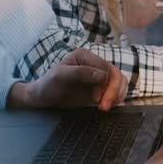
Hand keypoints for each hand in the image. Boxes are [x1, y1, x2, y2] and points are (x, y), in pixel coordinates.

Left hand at [9, 49, 127, 109]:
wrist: (43, 98)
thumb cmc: (48, 86)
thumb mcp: (60, 77)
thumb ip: (80, 73)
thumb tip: (102, 75)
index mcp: (84, 56)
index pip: (105, 68)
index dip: (105, 85)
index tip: (96, 100)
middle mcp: (93, 63)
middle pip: (115, 74)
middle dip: (114, 92)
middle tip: (105, 107)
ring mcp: (98, 74)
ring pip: (119, 81)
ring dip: (117, 95)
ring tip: (106, 107)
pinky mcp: (100, 85)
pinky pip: (117, 88)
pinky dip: (117, 97)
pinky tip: (109, 105)